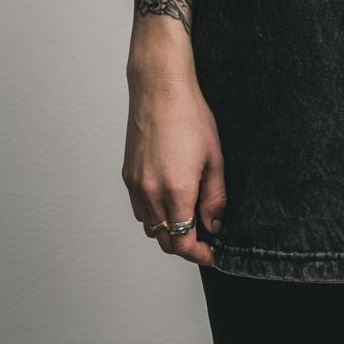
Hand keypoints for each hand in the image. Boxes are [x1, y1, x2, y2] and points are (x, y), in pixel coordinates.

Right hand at [122, 66, 226, 266]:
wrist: (160, 90)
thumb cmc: (189, 116)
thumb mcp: (214, 157)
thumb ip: (215, 197)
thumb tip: (215, 224)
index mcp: (176, 190)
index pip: (183, 242)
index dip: (199, 254)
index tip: (212, 253)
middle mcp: (151, 193)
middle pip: (165, 241)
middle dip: (186, 246)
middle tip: (205, 238)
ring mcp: (136, 185)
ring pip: (150, 227)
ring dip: (169, 231)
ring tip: (189, 216)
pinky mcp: (127, 176)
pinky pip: (139, 209)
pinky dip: (154, 215)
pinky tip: (169, 200)